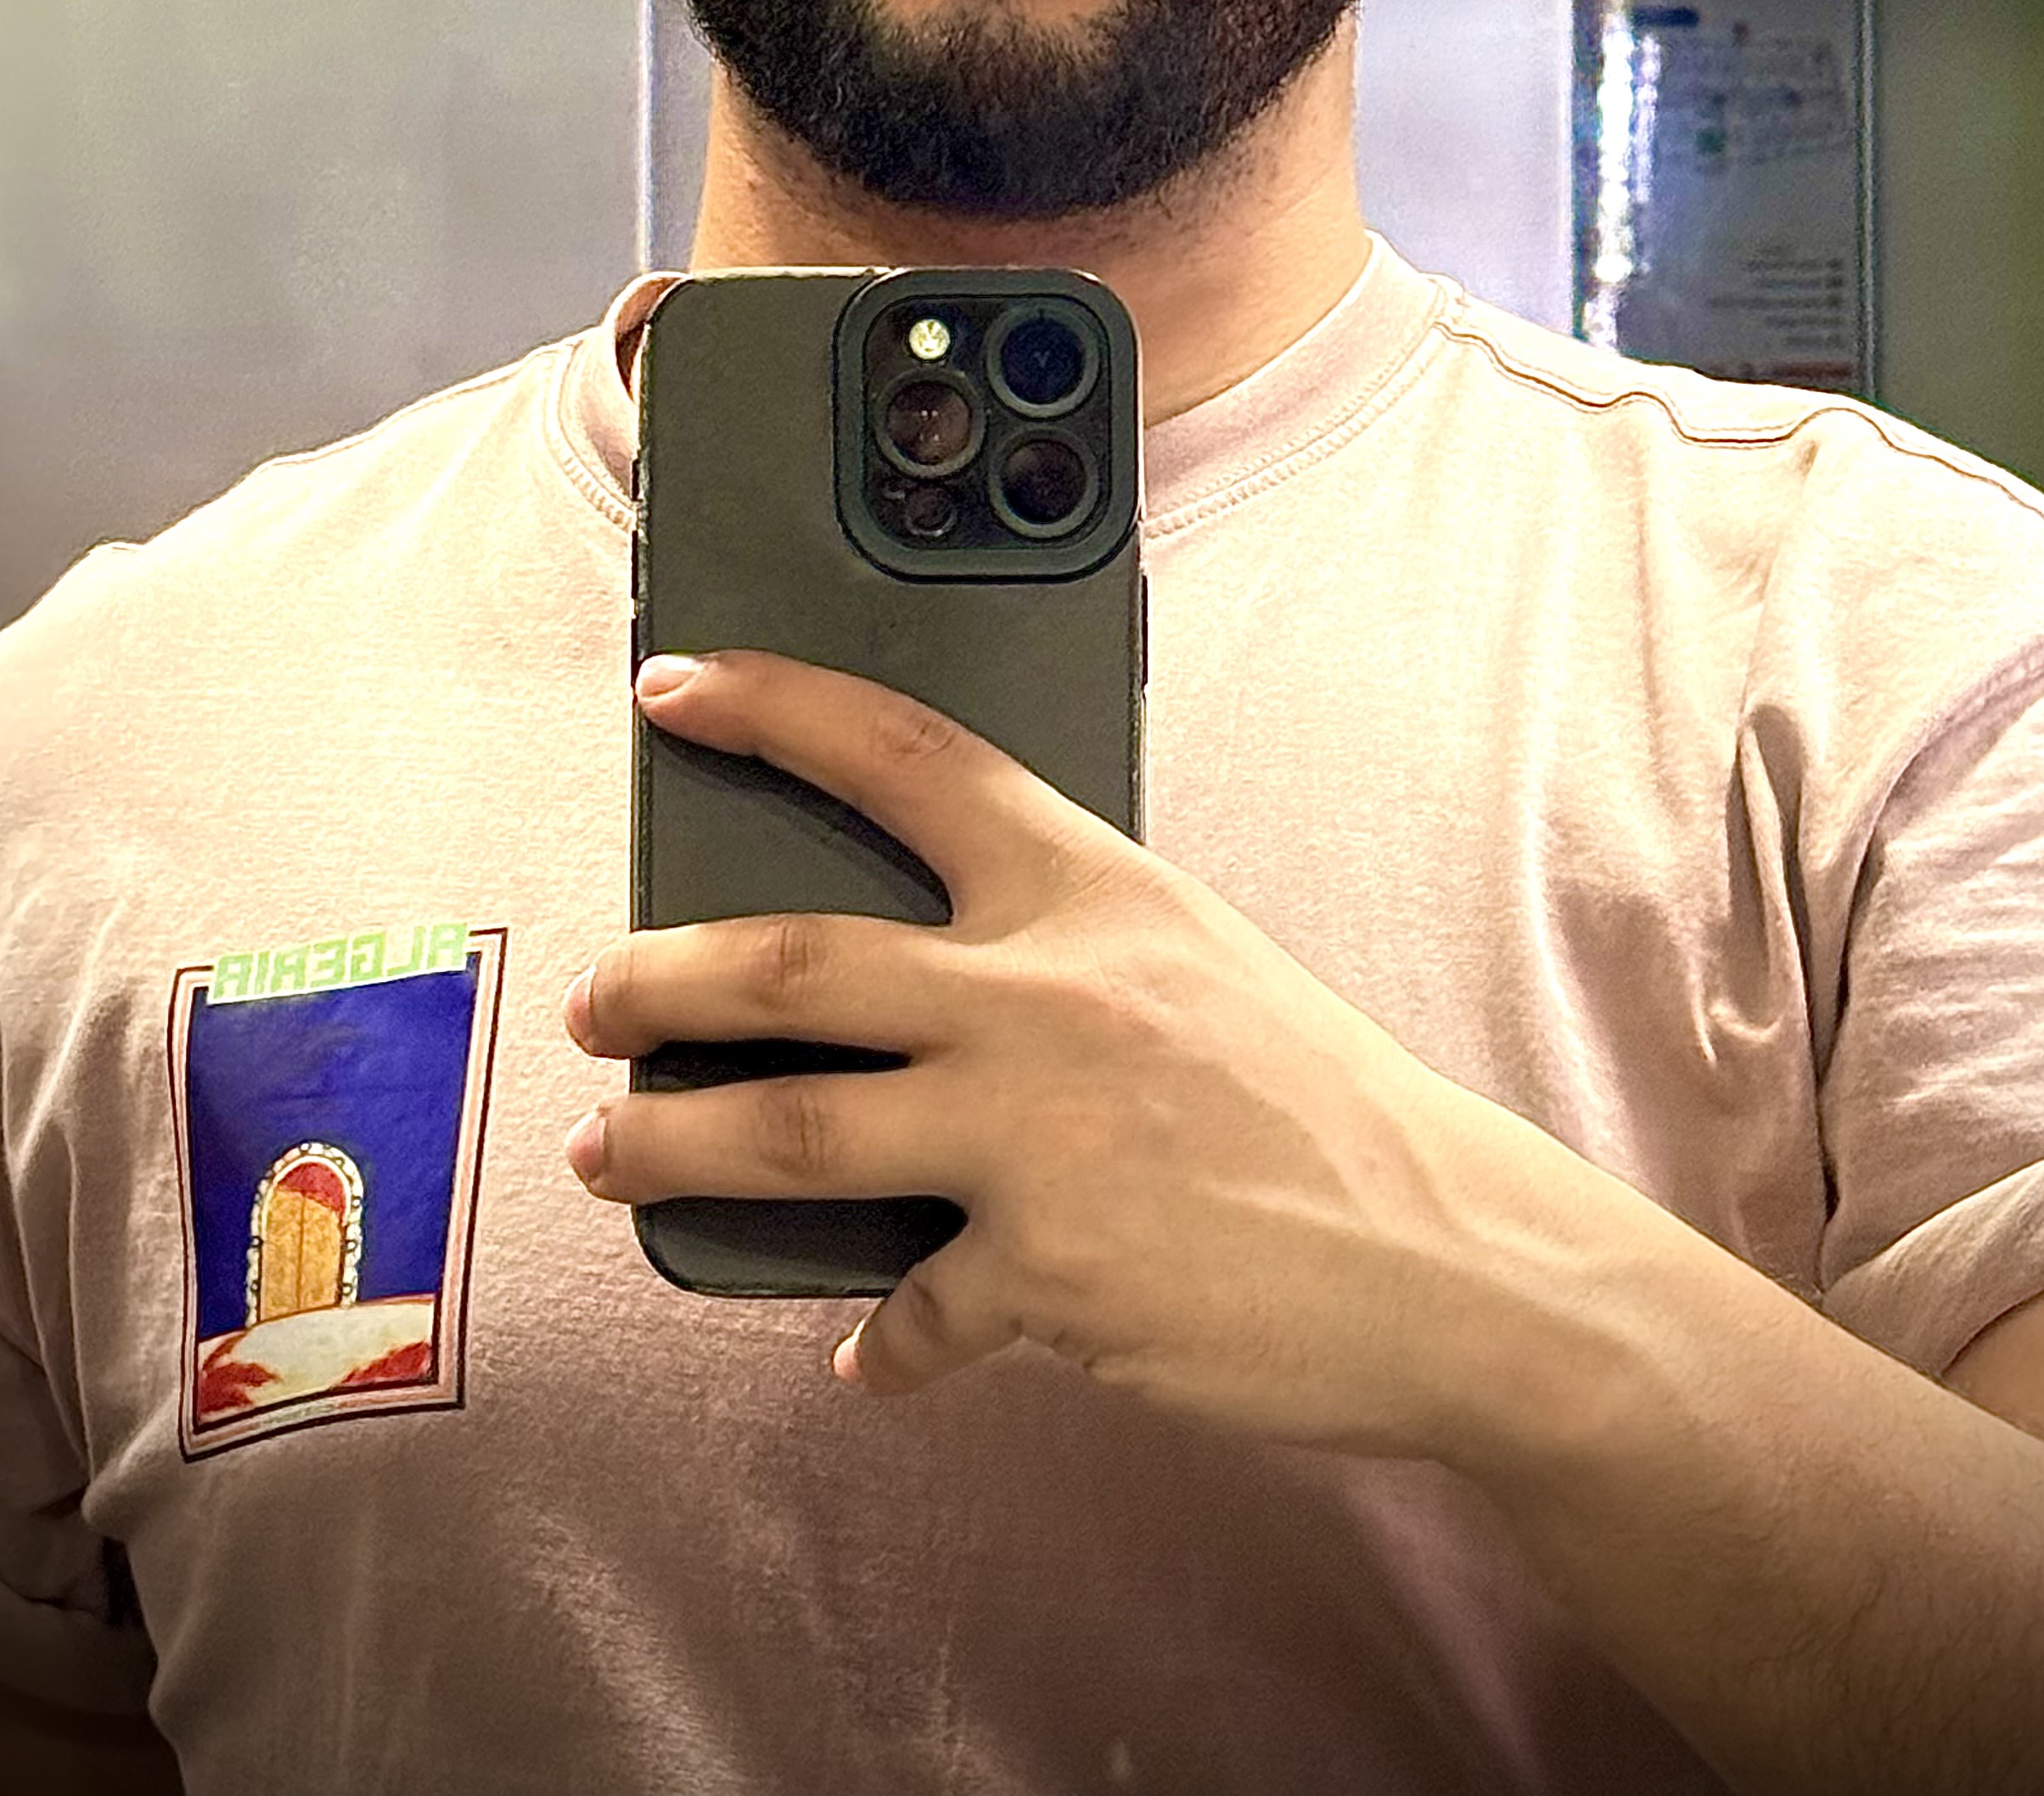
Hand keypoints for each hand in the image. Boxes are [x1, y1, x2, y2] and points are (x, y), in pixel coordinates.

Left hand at [563, 649, 1567, 1458]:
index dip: (776, 708)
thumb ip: (1055, 953)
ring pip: (791, 1130)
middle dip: (659, 979)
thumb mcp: (1193, 961)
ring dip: (673, 1143)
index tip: (675, 686)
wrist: (1446, 1255)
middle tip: (597, 1000)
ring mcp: (1038, 1132)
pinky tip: (868, 1356)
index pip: (906, 755)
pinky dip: (883, 1340)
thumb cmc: (1320, 1101)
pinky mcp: (1046, 1272)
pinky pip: (911, 1312)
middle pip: (793, 961)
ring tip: (610, 1151)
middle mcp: (1048, 991)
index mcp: (1091, 886)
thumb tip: (911, 994)